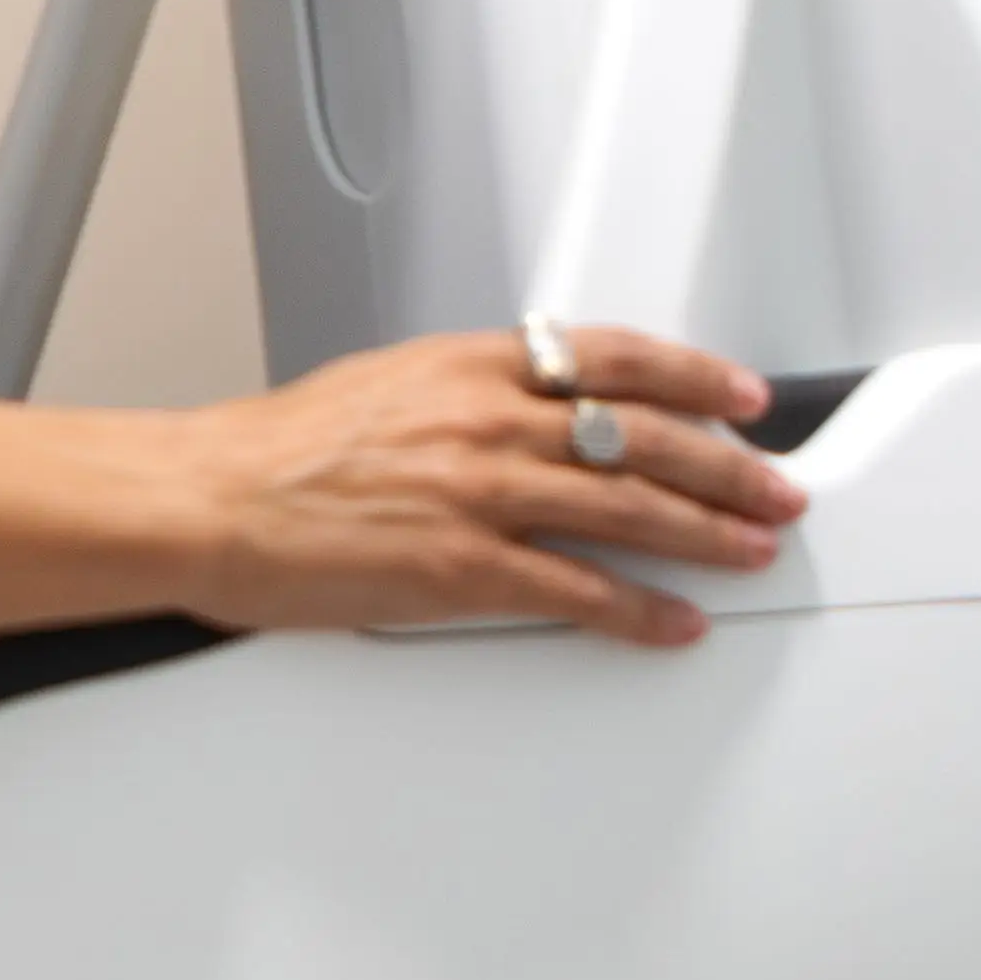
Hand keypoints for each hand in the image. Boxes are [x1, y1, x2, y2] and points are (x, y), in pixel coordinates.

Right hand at [174, 325, 798, 649]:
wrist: (205, 498)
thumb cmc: (269, 450)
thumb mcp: (379, 383)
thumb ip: (460, 393)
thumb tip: (519, 407)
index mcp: (467, 364)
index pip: (612, 357)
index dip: (692, 374)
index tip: (738, 394)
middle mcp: (486, 419)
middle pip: (644, 434)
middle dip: (726, 464)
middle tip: (774, 486)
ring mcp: (481, 494)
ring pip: (629, 509)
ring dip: (707, 533)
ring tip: (751, 548)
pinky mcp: (464, 568)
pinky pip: (578, 590)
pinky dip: (639, 610)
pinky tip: (675, 623)